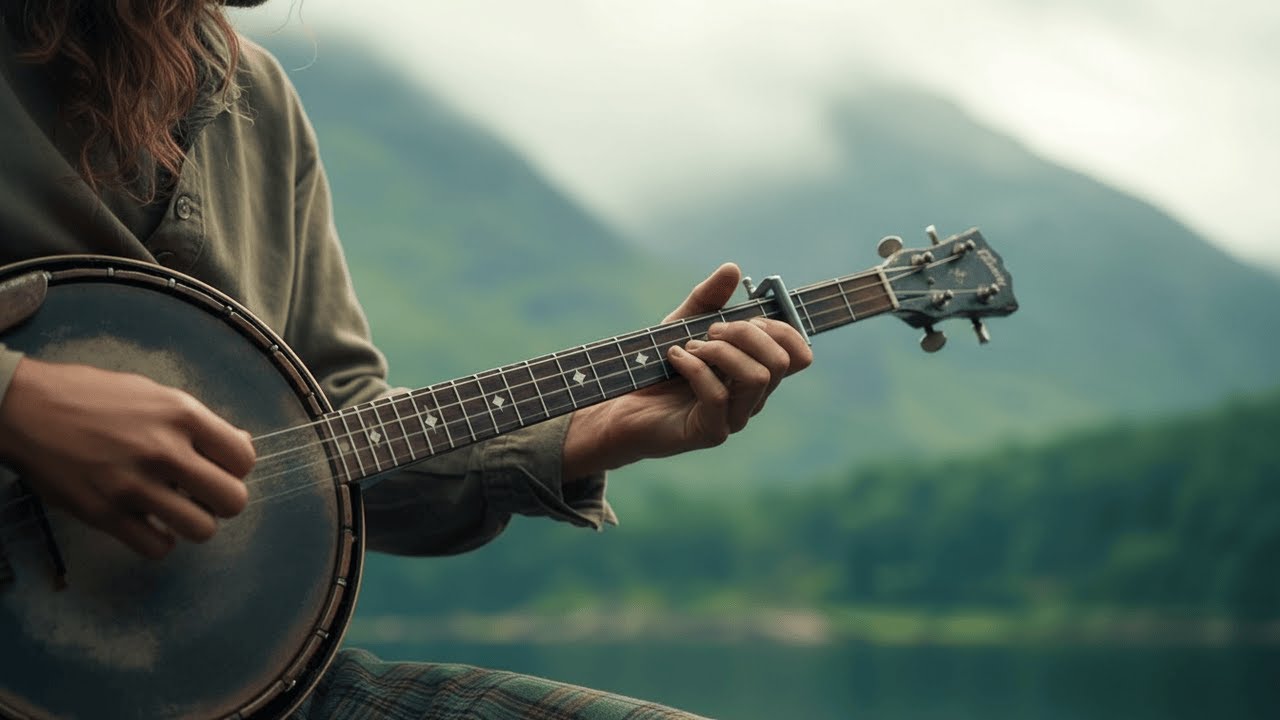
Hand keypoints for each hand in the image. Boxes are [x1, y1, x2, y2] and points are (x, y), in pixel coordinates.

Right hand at [0, 358, 255, 557]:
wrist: (23, 408)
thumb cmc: (91, 396)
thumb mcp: (154, 393)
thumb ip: (198, 422)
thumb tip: (241, 444)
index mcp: (181, 414)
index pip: (244, 458)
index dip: (235, 468)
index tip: (217, 467)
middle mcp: (163, 450)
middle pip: (233, 501)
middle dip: (222, 501)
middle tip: (202, 494)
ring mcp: (133, 485)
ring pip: (202, 530)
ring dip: (193, 523)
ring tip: (176, 509)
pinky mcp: (104, 514)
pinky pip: (157, 548)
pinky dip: (159, 541)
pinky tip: (148, 523)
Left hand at [563, 263, 812, 475]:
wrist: (624, 406)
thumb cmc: (658, 367)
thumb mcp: (683, 323)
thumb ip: (709, 298)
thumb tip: (732, 269)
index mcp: (756, 372)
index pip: (799, 355)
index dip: (781, 329)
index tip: (747, 317)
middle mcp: (752, 398)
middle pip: (781, 362)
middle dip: (747, 334)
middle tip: (712, 330)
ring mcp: (734, 418)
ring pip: (757, 378)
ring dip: (722, 351)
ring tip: (691, 345)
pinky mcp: (710, 433)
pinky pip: (718, 395)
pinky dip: (695, 367)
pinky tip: (674, 357)